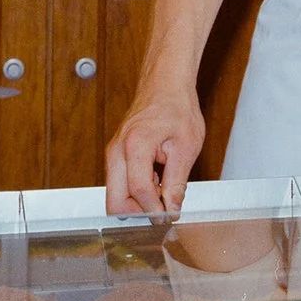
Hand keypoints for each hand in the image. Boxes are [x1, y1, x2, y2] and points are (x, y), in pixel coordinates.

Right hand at [105, 86, 206, 216]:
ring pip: (115, 195)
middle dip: (139, 212)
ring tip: (163, 187)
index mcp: (135, 146)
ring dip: (138, 201)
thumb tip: (172, 209)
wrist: (165, 83)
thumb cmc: (177, 107)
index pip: (139, 192)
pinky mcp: (116, 155)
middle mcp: (117, 151)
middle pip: (114, 202)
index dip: (155, 210)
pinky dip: (136, 189)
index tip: (170, 216)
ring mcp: (113, 153)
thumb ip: (177, 182)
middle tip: (163, 208)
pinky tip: (157, 178)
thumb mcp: (186, 146)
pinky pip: (120, 183)